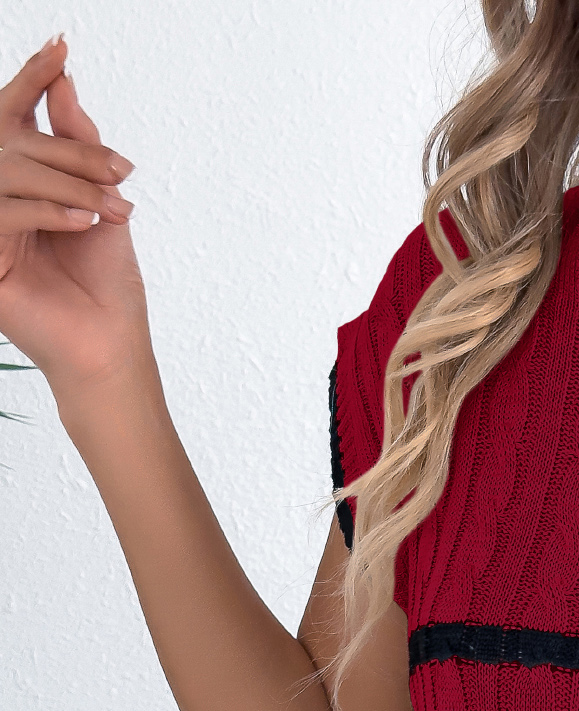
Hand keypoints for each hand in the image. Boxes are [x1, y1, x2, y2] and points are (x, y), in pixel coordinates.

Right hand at [0, 35, 148, 395]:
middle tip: (118, 173)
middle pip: (15, 144)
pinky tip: (85, 223)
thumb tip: (64, 82)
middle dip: (71, 153)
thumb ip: (77, 143)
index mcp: (22, 184)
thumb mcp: (100, 202)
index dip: (32, 82)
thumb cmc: (107, 285)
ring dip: (67, 185)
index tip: (60, 47)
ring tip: (109, 210)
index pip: (15, 122)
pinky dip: (47, 211)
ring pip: (8, 173)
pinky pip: (3, 213)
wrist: (111, 345)